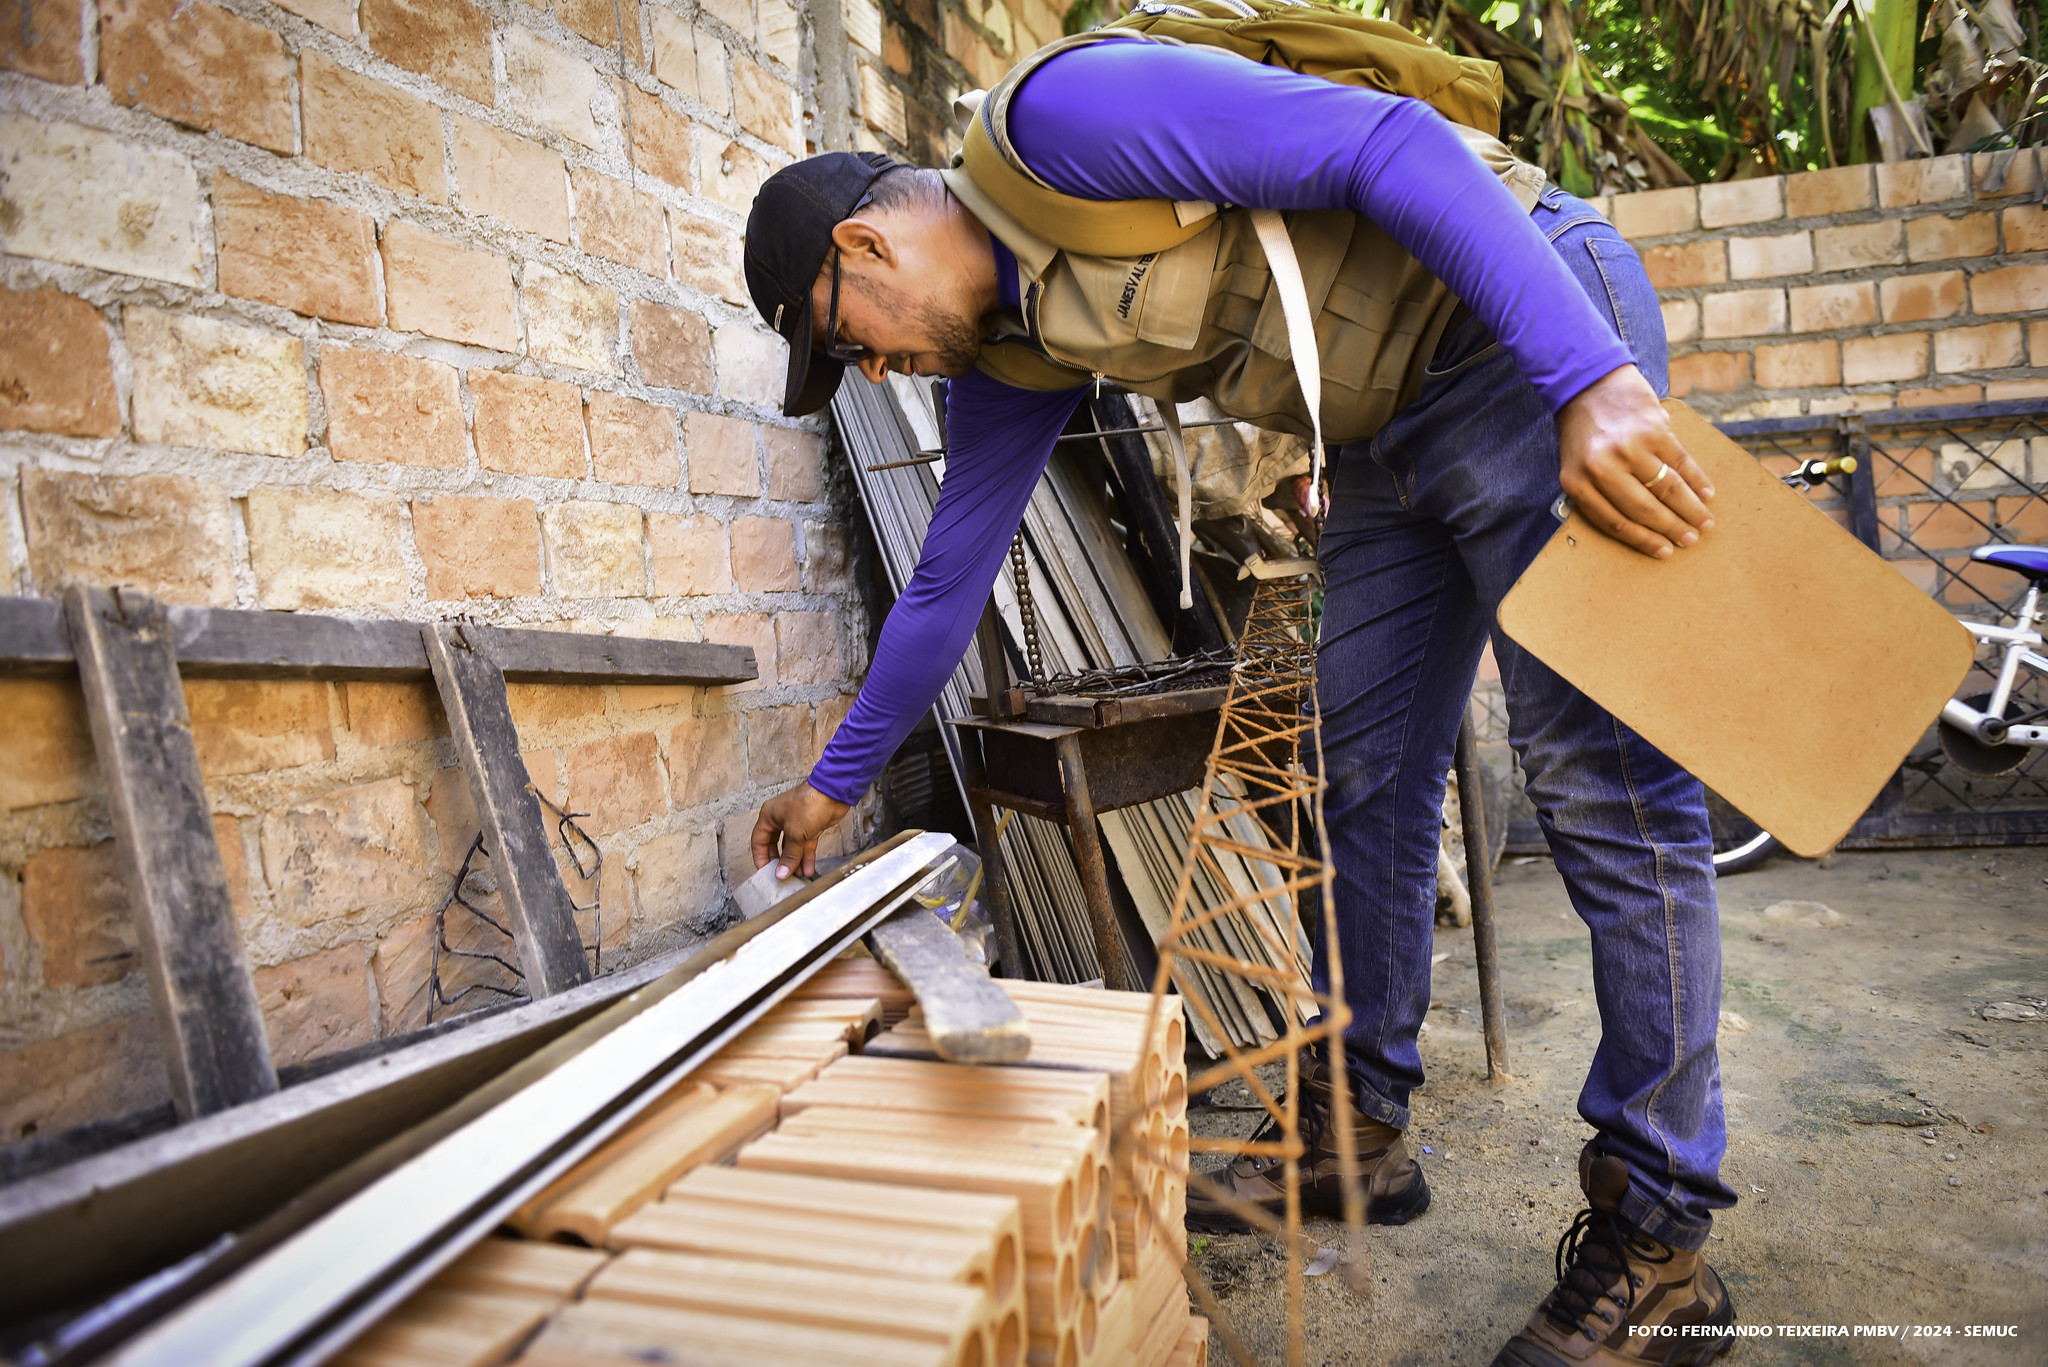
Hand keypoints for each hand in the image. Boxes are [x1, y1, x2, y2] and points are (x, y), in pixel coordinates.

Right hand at [752, 781, 850, 878]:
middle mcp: (781, 819)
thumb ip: (789, 855)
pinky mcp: (811, 827)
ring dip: (795, 862)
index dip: (760, 857)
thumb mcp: (795, 833)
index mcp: (769, 816)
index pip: (758, 840)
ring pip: (793, 847)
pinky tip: (808, 869)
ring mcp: (797, 823)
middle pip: (776, 846)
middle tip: (781, 875)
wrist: (833, 794)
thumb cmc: (809, 803)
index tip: (765, 871)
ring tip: (797, 876)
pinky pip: (806, 846)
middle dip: (780, 861)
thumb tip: (781, 872)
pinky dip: (806, 857)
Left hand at [1557, 366, 1713, 558]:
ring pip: (1668, 489)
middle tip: (1690, 540)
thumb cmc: (1584, 431)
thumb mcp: (1575, 466)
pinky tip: (1707, 493)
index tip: (1664, 551)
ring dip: (1691, 509)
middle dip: (1672, 528)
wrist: (1590, 382)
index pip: (1615, 522)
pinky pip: (1681, 462)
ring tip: (1704, 522)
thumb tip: (1638, 527)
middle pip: (1645, 509)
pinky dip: (1698, 480)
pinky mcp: (1654, 430)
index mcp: (1577, 482)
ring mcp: (1630, 448)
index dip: (1644, 540)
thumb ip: (1598, 494)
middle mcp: (1603, 467)